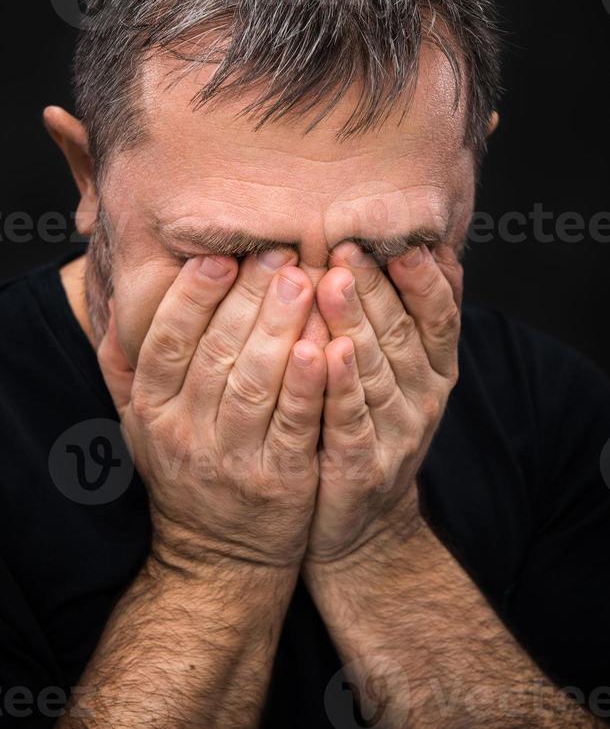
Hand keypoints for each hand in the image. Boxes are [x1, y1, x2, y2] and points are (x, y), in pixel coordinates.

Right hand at [97, 251, 325, 572]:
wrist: (219, 558)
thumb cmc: (185, 473)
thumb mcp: (140, 426)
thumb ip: (125, 367)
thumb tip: (116, 303)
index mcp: (152, 411)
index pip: (167, 343)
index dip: (193, 297)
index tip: (220, 256)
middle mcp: (186, 434)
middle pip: (216, 352)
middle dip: (247, 297)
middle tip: (279, 254)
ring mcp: (234, 460)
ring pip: (256, 382)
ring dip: (280, 327)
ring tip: (305, 281)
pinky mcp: (281, 481)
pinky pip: (294, 424)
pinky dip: (310, 384)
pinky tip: (327, 345)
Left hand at [304, 242, 461, 566]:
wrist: (359, 520)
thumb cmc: (374, 423)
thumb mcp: (408, 372)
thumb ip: (416, 315)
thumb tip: (435, 247)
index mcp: (436, 369)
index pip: (439, 316)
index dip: (422, 279)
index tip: (398, 241)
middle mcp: (423, 399)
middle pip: (400, 336)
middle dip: (374, 289)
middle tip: (347, 247)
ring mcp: (395, 436)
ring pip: (374, 372)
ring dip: (354, 326)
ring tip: (332, 284)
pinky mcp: (362, 469)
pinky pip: (349, 422)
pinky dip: (338, 387)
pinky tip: (323, 353)